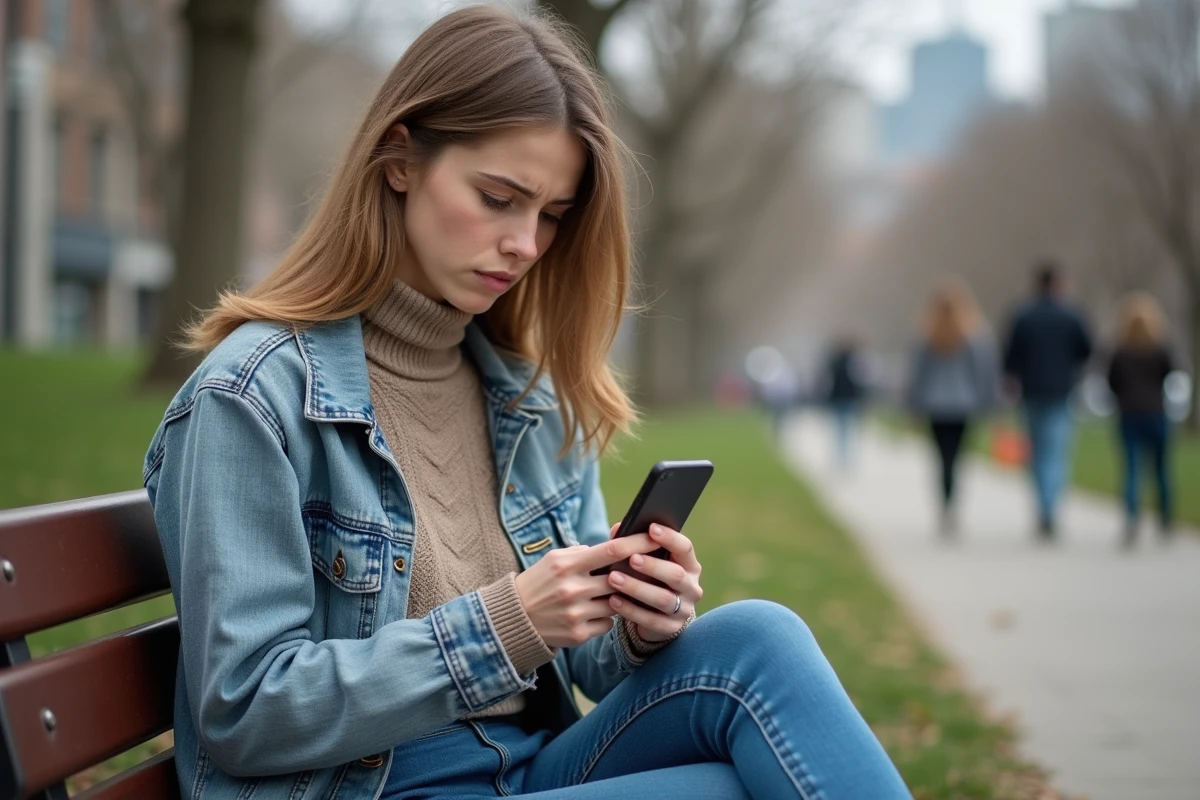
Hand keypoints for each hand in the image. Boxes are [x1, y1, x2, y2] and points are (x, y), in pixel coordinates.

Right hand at [514, 529, 663, 648]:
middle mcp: (573, 589)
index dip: (637, 543)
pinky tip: (595, 611)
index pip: (611, 551)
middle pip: (620, 579)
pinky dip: (607, 616)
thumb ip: (583, 552)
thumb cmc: (540, 582)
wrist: (515, 618)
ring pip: (617, 603)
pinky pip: (608, 622)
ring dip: (620, 597)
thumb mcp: (555, 559)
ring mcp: (576, 614)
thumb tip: (616, 544)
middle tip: (646, 571)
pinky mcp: (578, 634)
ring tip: (613, 592)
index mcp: (568, 565)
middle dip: (636, 575)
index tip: (656, 538)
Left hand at [606, 523, 702, 641]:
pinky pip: (651, 620)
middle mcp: (692, 587)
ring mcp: (684, 609)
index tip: (651, 528)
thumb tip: (617, 529)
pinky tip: (613, 600)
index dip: (670, 538)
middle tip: (631, 558)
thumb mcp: (648, 562)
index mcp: (689, 565)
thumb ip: (634, 545)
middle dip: (653, 566)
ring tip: (613, 578)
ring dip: (637, 588)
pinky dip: (630, 609)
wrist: (657, 616)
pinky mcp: (671, 628)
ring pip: (663, 599)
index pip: (685, 548)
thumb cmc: (650, 579)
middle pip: (676, 575)